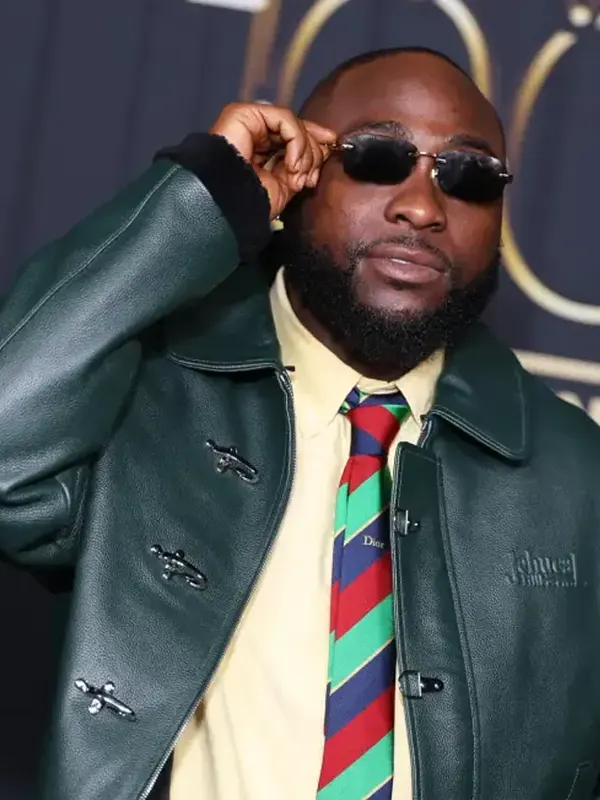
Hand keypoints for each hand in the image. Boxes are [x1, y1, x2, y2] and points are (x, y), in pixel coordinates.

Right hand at [210, 103, 336, 218]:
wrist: (228, 206)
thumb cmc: (251, 202)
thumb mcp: (286, 185)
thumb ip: (303, 166)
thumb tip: (326, 147)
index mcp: (261, 148)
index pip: (294, 136)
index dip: (315, 140)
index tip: (333, 147)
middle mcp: (254, 131)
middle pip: (296, 127)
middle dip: (313, 150)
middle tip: (310, 175)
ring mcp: (248, 120)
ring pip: (292, 122)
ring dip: (305, 149)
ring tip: (298, 173)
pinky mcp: (243, 113)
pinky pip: (284, 118)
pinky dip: (296, 140)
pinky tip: (291, 163)